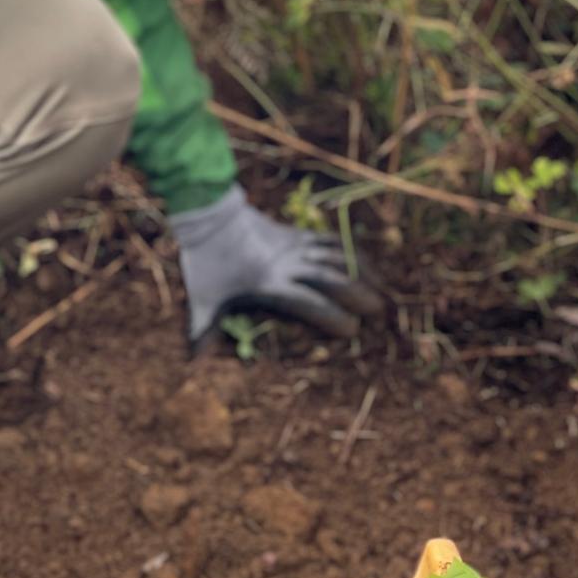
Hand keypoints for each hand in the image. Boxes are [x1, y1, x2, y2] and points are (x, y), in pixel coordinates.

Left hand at [171, 185, 380, 344]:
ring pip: (337, 256)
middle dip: (358, 293)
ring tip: (383, 289)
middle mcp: (288, 264)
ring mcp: (295, 246)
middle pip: (331, 277)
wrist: (209, 217)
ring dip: (362, 272)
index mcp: (269, 283)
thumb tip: (194, 361)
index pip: (308, 301)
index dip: (330, 316)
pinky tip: (366, 264)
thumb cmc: (205, 263)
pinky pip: (331, 241)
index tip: (350, 331)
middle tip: (378, 311)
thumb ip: (203, 330)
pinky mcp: (297, 234)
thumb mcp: (202, 299)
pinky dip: (351, 253)